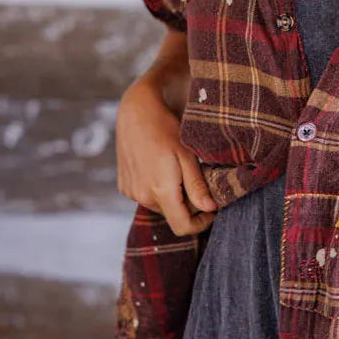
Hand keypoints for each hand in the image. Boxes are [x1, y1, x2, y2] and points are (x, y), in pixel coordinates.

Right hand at [115, 77, 216, 235]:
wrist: (136, 111)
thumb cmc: (166, 129)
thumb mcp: (187, 155)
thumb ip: (197, 186)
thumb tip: (210, 208)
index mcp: (161, 191)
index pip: (182, 227)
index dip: (201, 223)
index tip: (213, 209)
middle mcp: (143, 196)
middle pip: (172, 215)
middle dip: (188, 205)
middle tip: (198, 180)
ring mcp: (131, 192)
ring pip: (160, 206)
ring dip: (173, 196)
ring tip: (178, 169)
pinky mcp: (124, 186)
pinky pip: (146, 196)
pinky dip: (157, 189)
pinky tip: (161, 166)